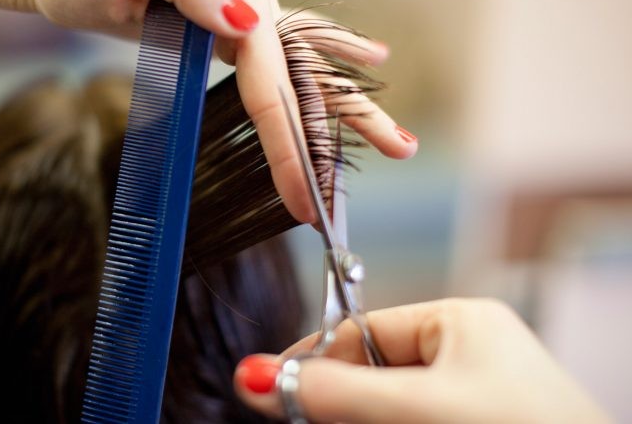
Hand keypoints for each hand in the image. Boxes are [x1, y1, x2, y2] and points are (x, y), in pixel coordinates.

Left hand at [13, 0, 417, 222]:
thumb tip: (247, 18)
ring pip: (301, 70)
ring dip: (345, 106)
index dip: (290, 139)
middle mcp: (247, 2)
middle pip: (306, 72)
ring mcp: (237, 16)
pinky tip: (351, 76)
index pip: (272, 78)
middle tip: (403, 153)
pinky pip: (278, 65)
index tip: (304, 193)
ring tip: (395, 136)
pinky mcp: (223, 30)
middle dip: (345, 124)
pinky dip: (317, 78)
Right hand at [233, 298, 608, 422]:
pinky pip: (415, 419)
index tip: (273, 394)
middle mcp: (471, 355)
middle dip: (341, 405)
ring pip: (390, 405)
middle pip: (372, 373)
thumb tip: (255, 376)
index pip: (362, 331)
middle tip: (306, 422)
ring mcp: (479, 397)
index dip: (316, 363)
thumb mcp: (414, 409)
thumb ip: (334, 394)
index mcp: (462, 321)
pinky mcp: (480, 422)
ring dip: (362, 420)